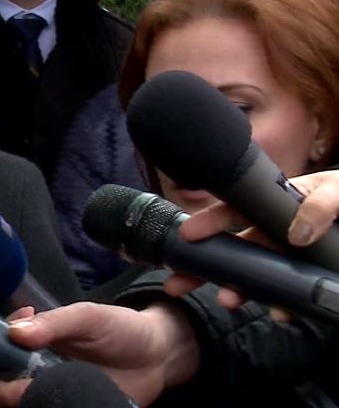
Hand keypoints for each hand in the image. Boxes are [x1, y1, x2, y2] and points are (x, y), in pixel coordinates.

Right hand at [0, 302, 199, 406]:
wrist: (159, 357)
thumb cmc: (120, 328)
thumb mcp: (87, 317)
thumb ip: (54, 324)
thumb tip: (15, 331)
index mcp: (33, 342)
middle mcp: (36, 370)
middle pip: (2, 383)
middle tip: (13, 389)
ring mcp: (53, 393)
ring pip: (22, 402)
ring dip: (17, 402)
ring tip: (26, 398)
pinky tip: (44, 407)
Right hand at [169, 169, 338, 312]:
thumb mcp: (337, 189)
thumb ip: (318, 204)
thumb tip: (296, 233)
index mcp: (276, 206)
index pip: (234, 211)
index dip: (208, 223)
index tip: (187, 235)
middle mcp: (277, 232)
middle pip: (234, 250)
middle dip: (205, 267)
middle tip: (179, 282)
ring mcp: (291, 257)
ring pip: (256, 275)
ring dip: (239, 289)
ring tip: (228, 301)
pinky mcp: (308, 277)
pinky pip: (289, 294)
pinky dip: (282, 305)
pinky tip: (280, 312)